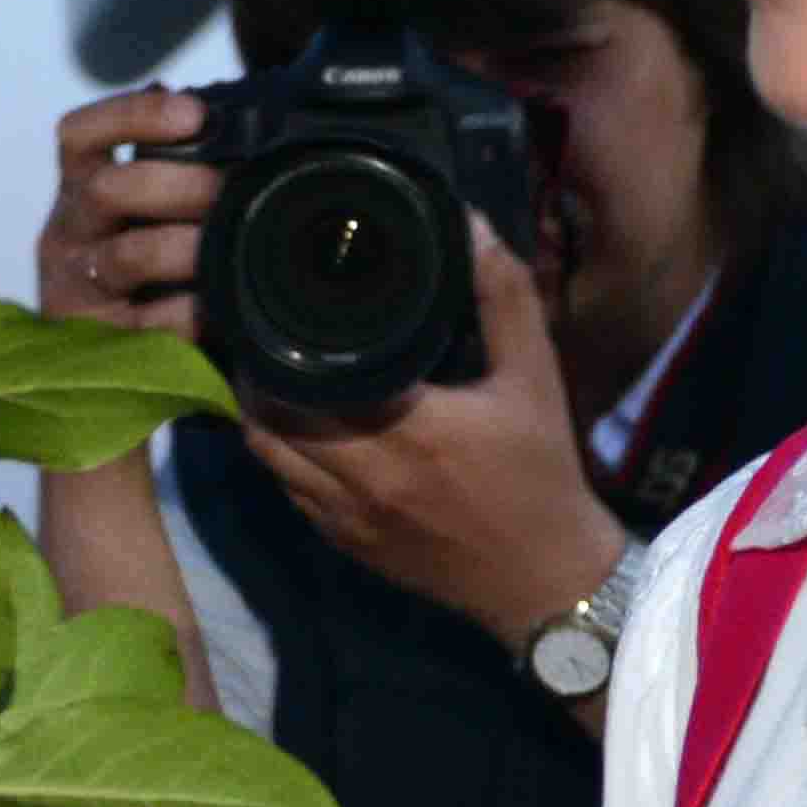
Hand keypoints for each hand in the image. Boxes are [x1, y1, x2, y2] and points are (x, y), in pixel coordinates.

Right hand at [39, 90, 210, 333]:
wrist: (104, 377)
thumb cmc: (138, 277)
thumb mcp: (140, 218)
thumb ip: (167, 172)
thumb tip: (228, 117)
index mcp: (79, 193)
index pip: (82, 135)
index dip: (132, 115)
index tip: (192, 113)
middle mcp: (68, 234)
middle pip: (108, 189)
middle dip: (179, 184)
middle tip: (229, 189)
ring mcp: (76, 290)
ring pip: (128, 255)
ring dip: (187, 247)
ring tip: (230, 247)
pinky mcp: (97, 343)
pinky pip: (147, 323)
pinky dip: (188, 313)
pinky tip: (216, 309)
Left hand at [245, 216, 629, 664]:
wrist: (547, 580)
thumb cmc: (542, 473)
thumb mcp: (535, 377)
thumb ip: (504, 297)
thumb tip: (471, 225)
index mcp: (410, 430)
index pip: (311, 377)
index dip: (282, 342)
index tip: (277, 303)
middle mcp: (366, 476)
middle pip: (271, 418)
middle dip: (260, 375)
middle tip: (265, 335)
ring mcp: (348, 517)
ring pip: (269, 458)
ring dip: (263, 418)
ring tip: (273, 376)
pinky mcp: (346, 545)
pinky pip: (288, 492)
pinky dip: (283, 459)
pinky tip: (298, 431)